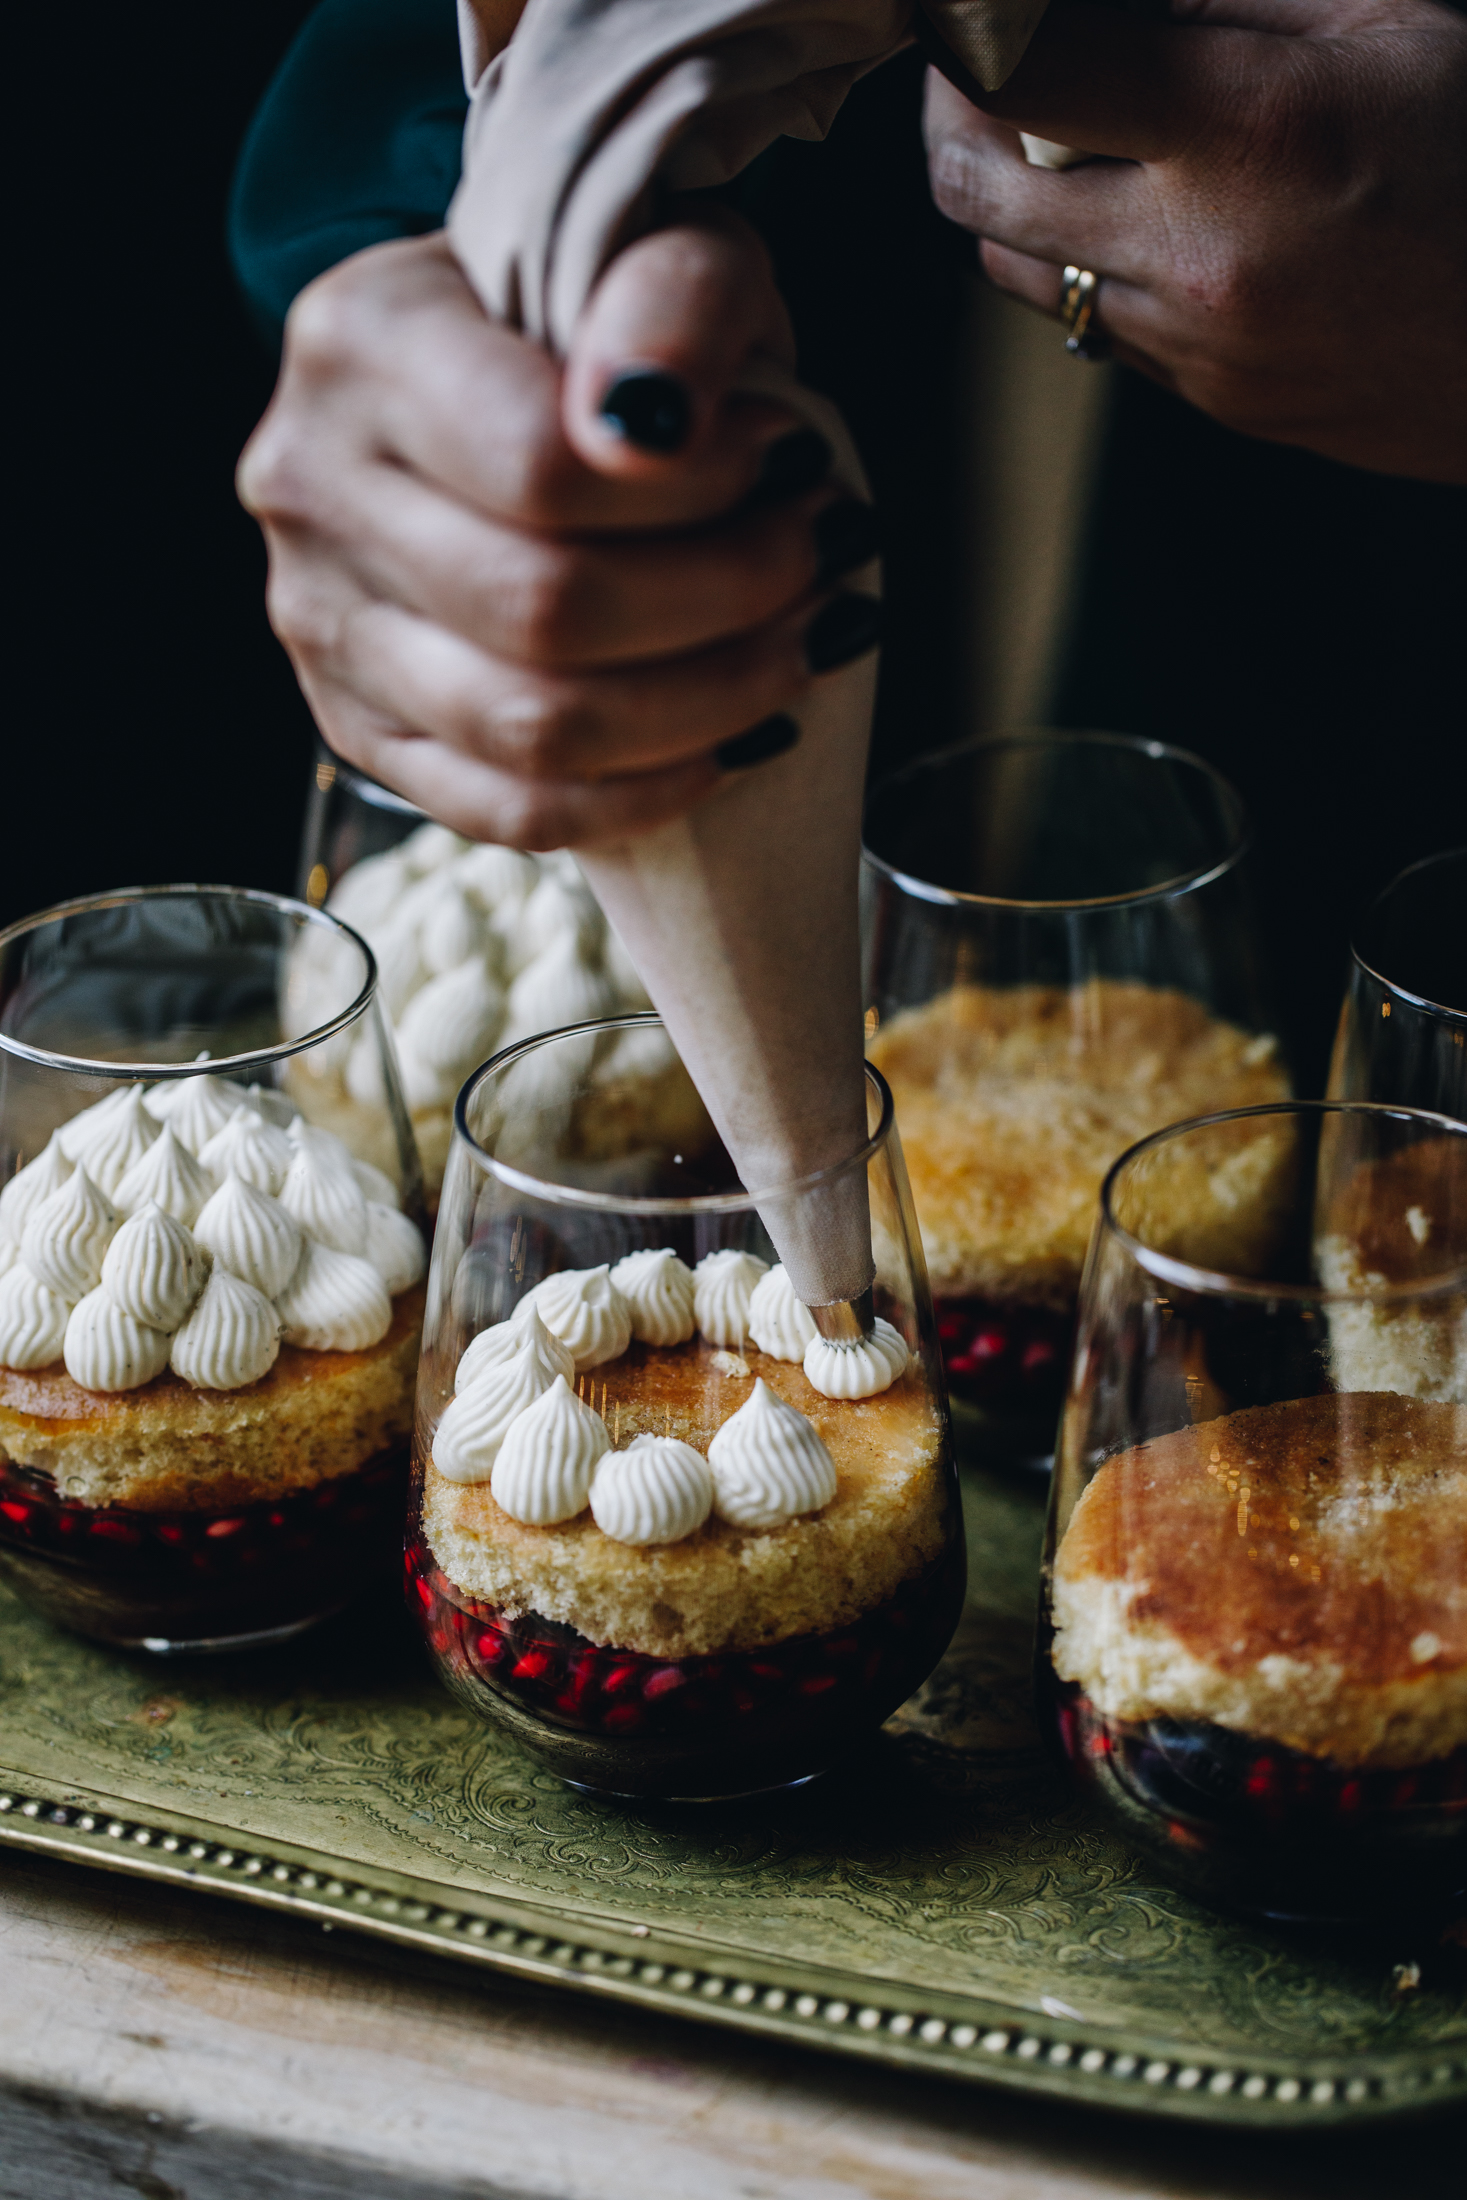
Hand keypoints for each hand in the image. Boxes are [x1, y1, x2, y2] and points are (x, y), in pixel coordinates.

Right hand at [238, 221, 879, 846]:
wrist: (495, 380)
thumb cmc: (596, 322)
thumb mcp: (662, 243)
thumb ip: (672, 297)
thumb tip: (653, 420)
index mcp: (364, 341)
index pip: (539, 467)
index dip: (698, 492)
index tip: (792, 462)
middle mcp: (311, 486)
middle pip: (541, 609)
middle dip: (727, 598)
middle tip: (823, 553)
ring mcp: (322, 623)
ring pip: (532, 730)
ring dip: (709, 702)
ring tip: (803, 641)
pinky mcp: (360, 728)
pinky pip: (510, 813)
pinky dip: (644, 794)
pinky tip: (733, 740)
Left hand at [923, 0, 1466, 481]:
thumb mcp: (1389, 20)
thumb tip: (1120, 2)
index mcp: (1245, 128)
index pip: (1024, 75)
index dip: (970, 36)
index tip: (968, 20)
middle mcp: (1197, 253)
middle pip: (974, 194)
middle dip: (950, 122)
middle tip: (969, 79)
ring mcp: (1197, 347)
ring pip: (1018, 277)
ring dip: (1006, 209)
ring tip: (1049, 150)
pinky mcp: (1213, 402)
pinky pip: (1098, 331)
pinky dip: (1087, 273)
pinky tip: (1141, 226)